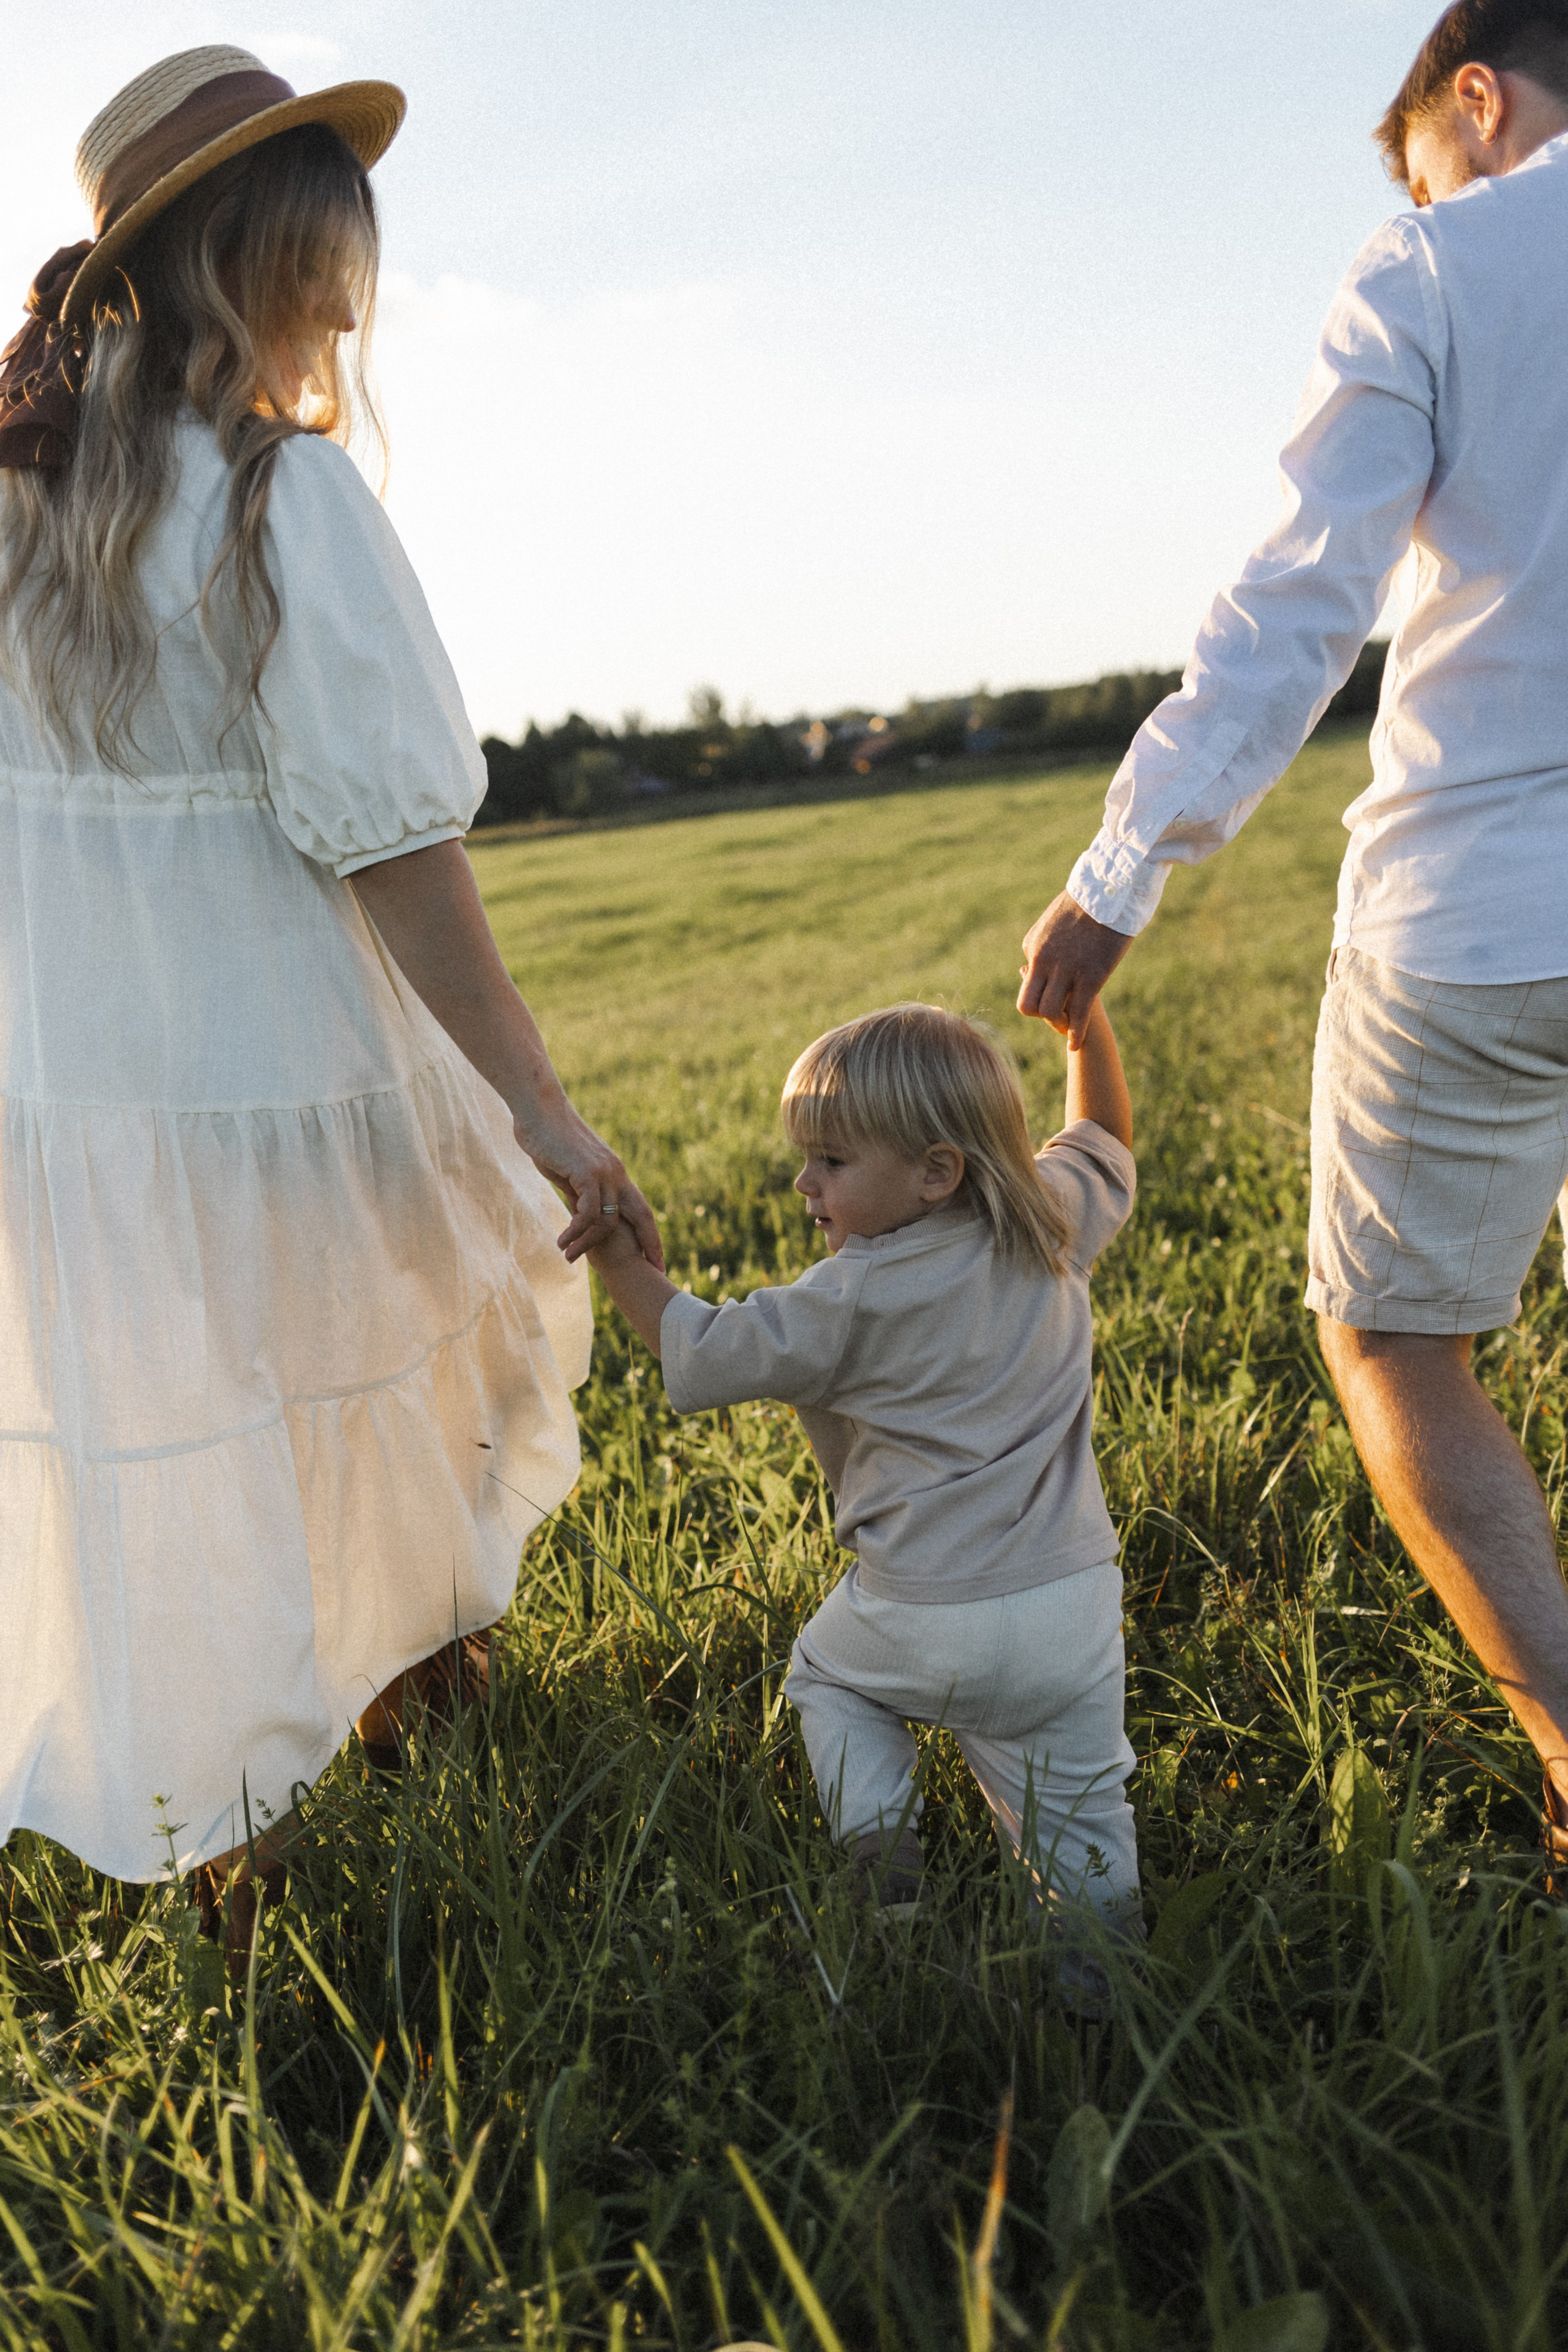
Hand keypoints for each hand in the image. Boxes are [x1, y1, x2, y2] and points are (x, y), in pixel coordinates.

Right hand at [512, 1102, 664, 1268]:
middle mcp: (617, 1174)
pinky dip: (576, 1230)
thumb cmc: (548, 1137)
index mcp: (615, 1173)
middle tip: (654, 1270)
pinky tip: (562, 1240)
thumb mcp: (569, 1171)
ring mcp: (604, 1173)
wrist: (539, 1108)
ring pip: (607, 1221)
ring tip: (567, 1255)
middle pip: (642, 1216)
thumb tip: (580, 1213)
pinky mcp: (587, 1172)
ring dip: (587, 1244)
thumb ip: (579, 1191)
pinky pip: (588, 1212)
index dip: (650, 1234)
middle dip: (651, 1245)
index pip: (641, 1208)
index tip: (655, 1257)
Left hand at [1017, 891, 1132, 1045]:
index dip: (1038, 995)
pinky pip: (1078, 1013)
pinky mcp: (1091, 977)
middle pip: (1028, 1005)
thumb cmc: (1088, 901)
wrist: (1111, 887)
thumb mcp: (1053, 920)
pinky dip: (1075, 1033)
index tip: (1053, 998)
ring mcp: (1066, 970)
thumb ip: (1044, 942)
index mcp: (1033, 946)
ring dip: (1059, 1025)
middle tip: (1057, 1018)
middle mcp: (1043, 961)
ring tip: (1068, 1030)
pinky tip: (1076, 1043)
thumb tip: (1039, 958)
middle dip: (1040, 1015)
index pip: (1026, 983)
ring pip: (1050, 1012)